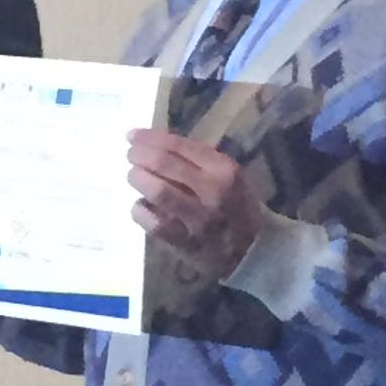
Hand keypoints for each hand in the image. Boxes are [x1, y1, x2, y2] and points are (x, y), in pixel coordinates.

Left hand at [127, 129, 262, 280]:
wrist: (254, 250)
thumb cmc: (236, 206)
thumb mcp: (228, 175)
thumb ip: (197, 159)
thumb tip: (154, 142)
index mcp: (223, 169)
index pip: (179, 145)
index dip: (150, 137)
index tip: (132, 135)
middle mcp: (212, 191)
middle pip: (164, 163)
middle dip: (140, 154)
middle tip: (130, 154)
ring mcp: (198, 218)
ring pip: (157, 191)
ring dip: (138, 179)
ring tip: (133, 176)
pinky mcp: (185, 242)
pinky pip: (153, 223)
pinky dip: (141, 210)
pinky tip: (140, 205)